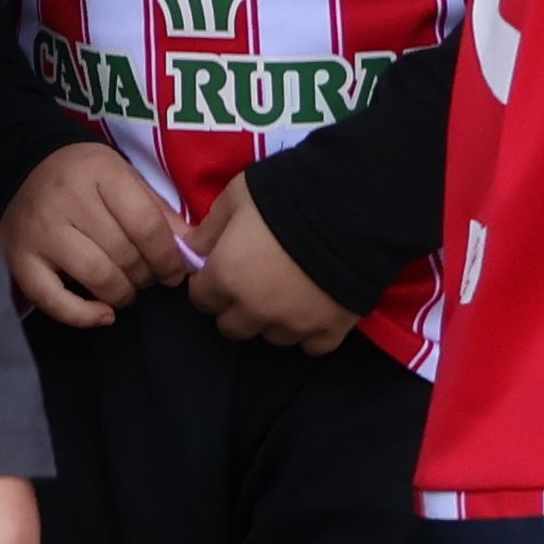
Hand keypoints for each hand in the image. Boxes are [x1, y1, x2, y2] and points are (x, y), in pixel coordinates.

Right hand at [0, 143, 189, 326]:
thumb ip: (157, 212)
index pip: (146, 224)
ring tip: (127, 291)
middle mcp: (66, 200)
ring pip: (96, 276)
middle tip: (148, 278)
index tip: (174, 271)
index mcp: (99, 173)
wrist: (23, 166)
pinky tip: (104, 314)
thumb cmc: (85, 176)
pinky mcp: (19, 257)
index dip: (168, 256)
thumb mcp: (124, 177)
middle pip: (123, 253)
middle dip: (146, 275)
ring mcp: (40, 231)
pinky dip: (83, 315)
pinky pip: (53, 299)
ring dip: (122, 294)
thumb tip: (191, 253)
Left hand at [188, 183, 358, 350]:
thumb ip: (210, 228)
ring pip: (271, 338)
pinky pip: (311, 346)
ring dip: (271, 321)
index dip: (208, 284)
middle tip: (251, 284)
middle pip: (231, 327)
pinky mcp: (330, 330)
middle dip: (235, 308)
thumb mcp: (236, 197)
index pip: (201, 299)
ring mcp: (294, 325)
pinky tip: (313, 309)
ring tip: (286, 294)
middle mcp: (255, 310)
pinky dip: (309, 332)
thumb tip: (193, 249)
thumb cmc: (283, 197)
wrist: (350, 209)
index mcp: (227, 278)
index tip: (220, 271)